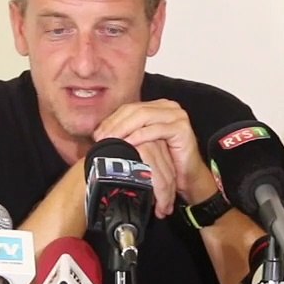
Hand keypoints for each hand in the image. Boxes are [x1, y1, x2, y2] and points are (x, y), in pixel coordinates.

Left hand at [94, 100, 215, 213]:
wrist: (187, 176)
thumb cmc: (165, 162)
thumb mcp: (142, 143)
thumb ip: (126, 132)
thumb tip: (98, 133)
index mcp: (157, 107)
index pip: (129, 108)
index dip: (111, 120)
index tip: (97, 134)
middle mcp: (168, 107)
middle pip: (135, 110)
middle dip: (115, 124)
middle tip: (101, 138)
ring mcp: (177, 115)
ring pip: (143, 117)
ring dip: (124, 128)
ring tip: (111, 140)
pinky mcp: (182, 128)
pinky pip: (156, 129)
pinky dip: (140, 136)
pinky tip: (128, 144)